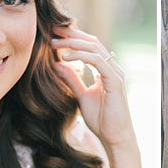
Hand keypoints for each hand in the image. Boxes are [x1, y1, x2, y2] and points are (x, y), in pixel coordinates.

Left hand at [50, 26, 134, 147]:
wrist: (115, 137)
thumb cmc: (102, 120)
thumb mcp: (81, 96)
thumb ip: (72, 79)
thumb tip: (57, 64)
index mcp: (106, 70)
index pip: (89, 47)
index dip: (72, 38)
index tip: (53, 34)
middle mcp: (112, 68)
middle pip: (92, 42)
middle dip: (71, 34)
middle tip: (52, 29)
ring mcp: (115, 73)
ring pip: (94, 48)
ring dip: (72, 43)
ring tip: (54, 43)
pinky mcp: (115, 81)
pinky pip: (98, 61)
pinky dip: (81, 56)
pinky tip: (65, 57)